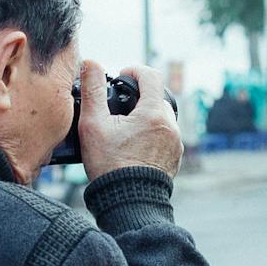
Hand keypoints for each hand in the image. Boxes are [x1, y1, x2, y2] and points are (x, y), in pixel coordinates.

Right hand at [78, 60, 181, 179]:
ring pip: (161, 117)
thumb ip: (92, 90)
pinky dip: (151, 133)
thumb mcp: (94, 125)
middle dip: (138, 96)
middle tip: (118, 106)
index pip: (151, 75)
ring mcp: (175, 142)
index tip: (121, 77)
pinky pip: (165, 136)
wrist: (128, 202)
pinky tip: (133, 145)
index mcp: (153, 113)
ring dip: (145, 115)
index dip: (134, 70)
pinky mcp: (174, 157)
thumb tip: (91, 64)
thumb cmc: (109, 165)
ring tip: (124, 128)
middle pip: (156, 97)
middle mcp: (170, 125)